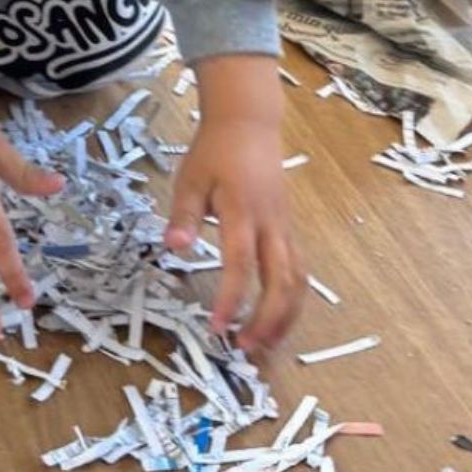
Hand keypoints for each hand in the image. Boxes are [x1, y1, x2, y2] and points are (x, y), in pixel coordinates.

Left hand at [165, 54, 303, 353]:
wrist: (249, 124)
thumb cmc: (215, 151)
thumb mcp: (190, 178)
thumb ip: (184, 215)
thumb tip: (172, 249)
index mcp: (243, 212)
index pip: (240, 264)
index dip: (231, 298)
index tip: (217, 326)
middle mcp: (271, 225)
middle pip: (282, 282)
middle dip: (268, 320)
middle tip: (245, 348)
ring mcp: (285, 228)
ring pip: (298, 281)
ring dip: (285, 318)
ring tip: (264, 345)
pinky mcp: (289, 229)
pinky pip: (299, 271)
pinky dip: (292, 300)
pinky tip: (277, 318)